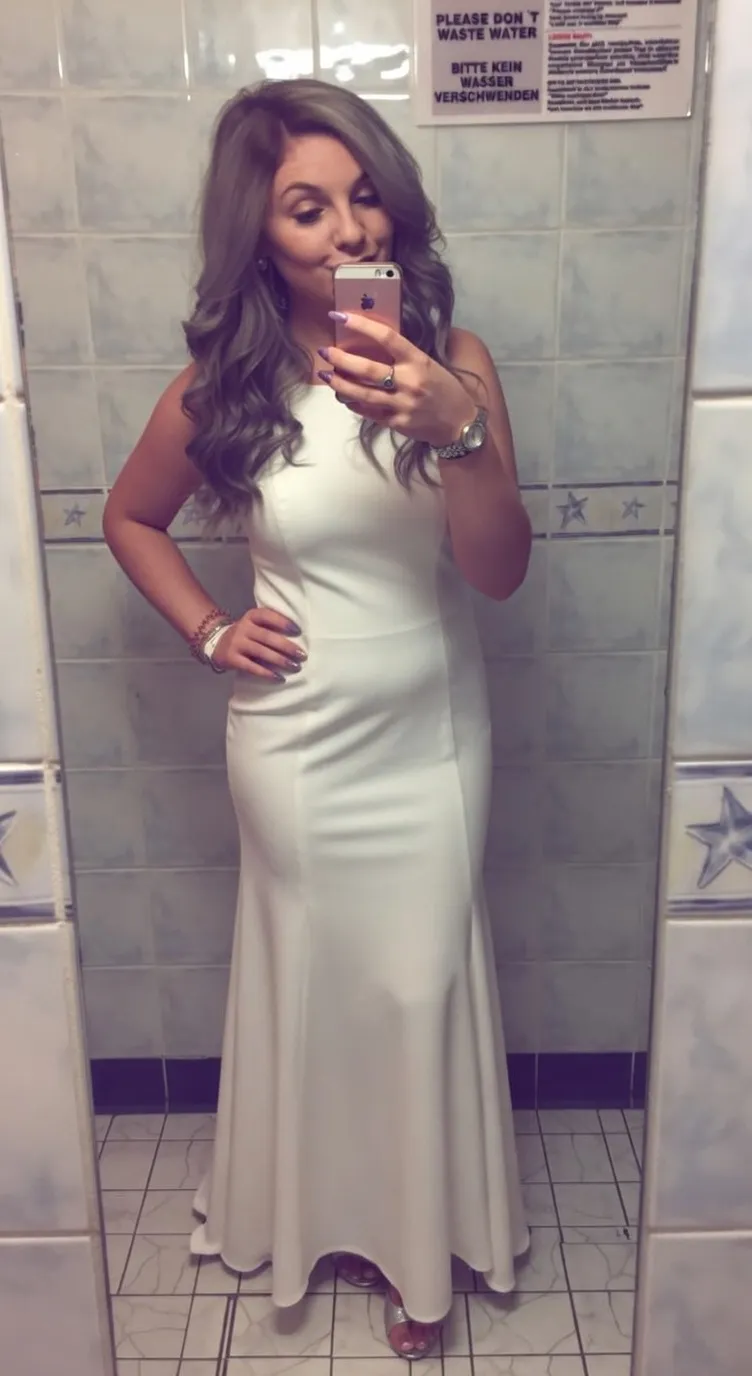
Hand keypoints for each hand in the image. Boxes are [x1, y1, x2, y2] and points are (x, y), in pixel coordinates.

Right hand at [211, 608, 304, 679]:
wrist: (216, 643)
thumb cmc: (245, 634)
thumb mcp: (254, 624)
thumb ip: (270, 627)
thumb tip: (297, 639)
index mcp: (251, 616)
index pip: (268, 616)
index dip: (283, 622)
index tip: (298, 631)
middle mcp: (243, 628)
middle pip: (268, 637)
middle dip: (287, 647)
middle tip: (302, 656)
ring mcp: (236, 643)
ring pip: (261, 652)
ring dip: (280, 660)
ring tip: (295, 667)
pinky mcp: (232, 659)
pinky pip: (252, 667)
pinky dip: (267, 673)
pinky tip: (279, 678)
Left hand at [319, 311, 475, 448]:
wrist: (458, 423)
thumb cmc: (442, 388)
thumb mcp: (428, 364)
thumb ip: (403, 355)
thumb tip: (371, 342)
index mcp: (418, 361)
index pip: (386, 338)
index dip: (361, 325)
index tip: (340, 316)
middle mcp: (410, 382)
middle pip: (368, 369)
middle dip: (341, 360)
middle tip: (325, 352)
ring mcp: (402, 404)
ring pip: (362, 394)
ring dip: (340, 384)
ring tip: (326, 375)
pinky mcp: (397, 423)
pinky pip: (369, 412)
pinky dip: (353, 403)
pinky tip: (343, 396)